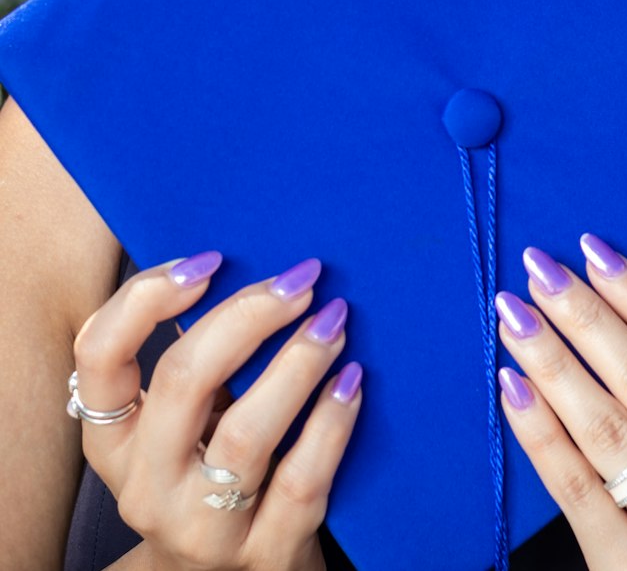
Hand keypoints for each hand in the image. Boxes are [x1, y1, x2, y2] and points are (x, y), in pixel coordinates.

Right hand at [70, 252, 361, 570]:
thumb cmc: (212, 473)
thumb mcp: (185, 424)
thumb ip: (199, 360)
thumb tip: (254, 268)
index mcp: (116, 442)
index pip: (99, 356)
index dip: (147, 297)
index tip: (210, 259)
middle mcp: (148, 487)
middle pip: (181, 381)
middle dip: (247, 315)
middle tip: (300, 280)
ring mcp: (204, 530)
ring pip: (245, 434)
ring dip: (297, 362)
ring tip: (334, 321)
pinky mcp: (265, 555)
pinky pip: (302, 480)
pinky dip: (331, 422)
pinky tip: (351, 381)